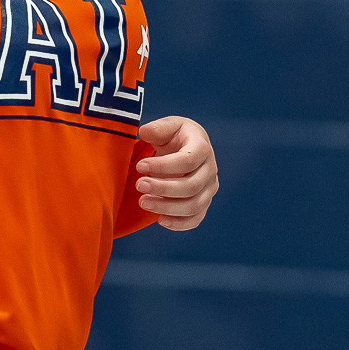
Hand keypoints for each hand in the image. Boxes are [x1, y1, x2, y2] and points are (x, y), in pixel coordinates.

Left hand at [134, 116, 218, 230]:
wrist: (187, 147)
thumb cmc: (175, 136)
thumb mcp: (167, 126)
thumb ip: (157, 128)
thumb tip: (145, 132)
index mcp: (202, 147)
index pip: (187, 160)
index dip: (163, 165)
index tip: (139, 165)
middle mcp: (210, 169)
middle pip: (191, 186)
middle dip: (162, 188)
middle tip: (139, 185)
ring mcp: (209, 188)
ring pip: (194, 205)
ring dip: (167, 207)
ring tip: (143, 202)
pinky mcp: (204, 203)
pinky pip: (195, 219)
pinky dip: (179, 223)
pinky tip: (159, 219)